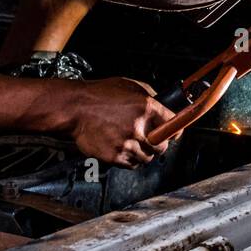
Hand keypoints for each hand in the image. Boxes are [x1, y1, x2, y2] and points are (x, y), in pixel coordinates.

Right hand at [63, 77, 177, 167]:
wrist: (75, 108)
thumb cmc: (99, 95)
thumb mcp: (130, 86)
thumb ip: (150, 97)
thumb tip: (164, 107)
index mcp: (147, 107)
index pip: (174, 124)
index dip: (175, 130)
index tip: (174, 132)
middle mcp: (138, 127)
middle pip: (163, 146)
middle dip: (159, 143)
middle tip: (152, 139)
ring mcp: (126, 143)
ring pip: (148, 158)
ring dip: (144, 153)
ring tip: (134, 143)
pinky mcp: (114, 156)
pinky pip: (132, 165)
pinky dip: (131, 160)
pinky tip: (125, 148)